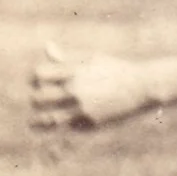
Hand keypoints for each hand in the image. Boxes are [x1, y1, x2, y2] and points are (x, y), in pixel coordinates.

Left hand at [31, 43, 154, 129]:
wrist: (143, 87)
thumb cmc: (116, 69)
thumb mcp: (93, 58)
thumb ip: (67, 57)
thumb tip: (47, 47)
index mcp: (75, 71)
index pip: (39, 74)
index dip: (34, 77)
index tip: (36, 81)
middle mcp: (76, 90)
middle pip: (39, 97)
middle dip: (35, 99)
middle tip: (37, 101)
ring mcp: (83, 108)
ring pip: (50, 118)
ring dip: (39, 122)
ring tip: (33, 124)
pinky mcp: (92, 123)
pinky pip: (67, 128)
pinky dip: (60, 127)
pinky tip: (58, 126)